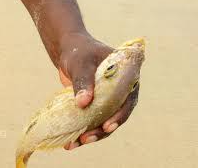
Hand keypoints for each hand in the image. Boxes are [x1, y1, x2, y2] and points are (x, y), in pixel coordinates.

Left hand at [56, 32, 139, 149]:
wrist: (69, 53)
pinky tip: (71, 142)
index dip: (120, 115)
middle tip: (87, 138)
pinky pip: (93, 121)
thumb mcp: (81, 63)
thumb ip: (83, 80)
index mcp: (126, 76)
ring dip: (91, 134)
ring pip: (105, 122)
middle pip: (117, 115)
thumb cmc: (79, 53)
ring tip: (74, 144)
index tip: (107, 126)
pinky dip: (83, 131)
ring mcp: (109, 100)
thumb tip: (83, 103)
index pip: (128, 99)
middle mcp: (121, 90)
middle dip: (102, 130)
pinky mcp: (97, 106)